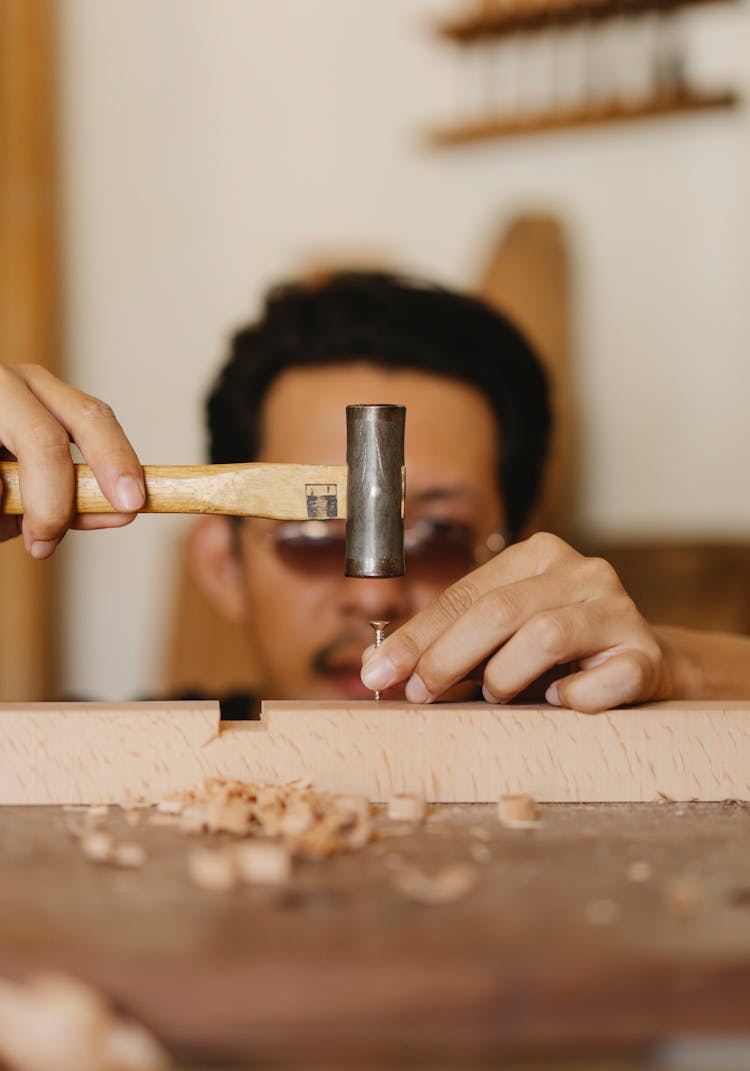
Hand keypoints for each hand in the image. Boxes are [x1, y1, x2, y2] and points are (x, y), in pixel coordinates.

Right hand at [0, 363, 143, 557]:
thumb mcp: (31, 484)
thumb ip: (75, 496)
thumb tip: (122, 511)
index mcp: (38, 392)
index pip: (91, 417)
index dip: (116, 459)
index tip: (133, 503)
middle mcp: (6, 383)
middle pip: (45, 437)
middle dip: (58, 496)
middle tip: (52, 537)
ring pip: (5, 471)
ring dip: (10, 509)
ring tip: (21, 537)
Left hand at [361, 532, 670, 713]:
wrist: (642, 668)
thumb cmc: (555, 656)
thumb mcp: (501, 637)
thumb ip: (451, 643)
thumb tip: (378, 667)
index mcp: (538, 556)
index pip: (465, 594)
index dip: (416, 636)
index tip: (378, 672)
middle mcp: (581, 572)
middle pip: (499, 610)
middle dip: (447, 657)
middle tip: (420, 695)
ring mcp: (618, 610)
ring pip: (544, 635)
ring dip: (506, 676)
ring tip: (498, 696)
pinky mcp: (646, 654)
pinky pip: (602, 680)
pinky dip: (572, 698)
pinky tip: (558, 700)